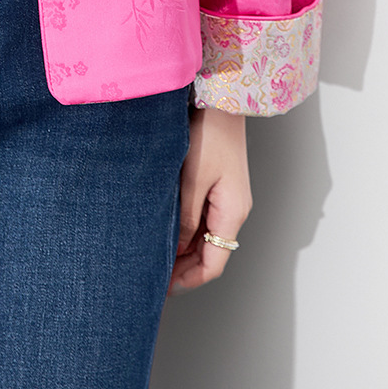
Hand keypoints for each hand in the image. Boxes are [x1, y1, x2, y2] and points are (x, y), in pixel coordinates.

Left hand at [168, 105, 251, 293]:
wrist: (222, 100)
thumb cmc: (209, 134)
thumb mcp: (191, 180)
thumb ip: (185, 218)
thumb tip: (177, 250)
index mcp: (232, 213)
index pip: (214, 264)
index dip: (188, 280)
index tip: (163, 288)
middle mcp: (234, 210)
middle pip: (211, 253)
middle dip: (183, 268)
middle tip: (153, 275)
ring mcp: (228, 198)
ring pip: (206, 237)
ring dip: (184, 249)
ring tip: (155, 254)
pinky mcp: (220, 186)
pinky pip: (204, 218)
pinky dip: (187, 230)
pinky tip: (166, 228)